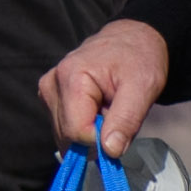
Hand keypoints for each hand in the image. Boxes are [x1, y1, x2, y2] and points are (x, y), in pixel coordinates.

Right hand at [41, 18, 169, 156]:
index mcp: (71, 77)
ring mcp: (47, 91)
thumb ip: (126, 120)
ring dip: (91, 132)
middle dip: (96, 136)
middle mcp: (51, 84)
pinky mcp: (49, 97)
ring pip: (64, 136)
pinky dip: (84, 127)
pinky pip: (63, 128)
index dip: (102, 139)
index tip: (120, 125)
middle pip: (67, 136)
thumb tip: (109, 151)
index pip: (77, 131)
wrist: (131, 40)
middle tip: (116, 113)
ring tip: (108, 109)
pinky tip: (97, 109)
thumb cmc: (139, 59)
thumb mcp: (143, 88)